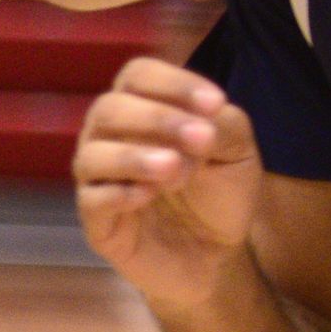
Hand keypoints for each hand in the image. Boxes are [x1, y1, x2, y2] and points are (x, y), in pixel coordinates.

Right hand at [77, 57, 262, 312]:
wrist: (214, 256)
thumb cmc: (219, 196)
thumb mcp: (239, 153)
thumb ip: (224, 124)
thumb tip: (201, 116)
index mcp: (144, 110)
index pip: (138, 75)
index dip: (172, 82)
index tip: (214, 103)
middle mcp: (111, 137)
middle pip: (108, 108)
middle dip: (156, 119)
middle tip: (201, 140)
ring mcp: (98, 178)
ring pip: (92, 153)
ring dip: (135, 157)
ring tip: (176, 171)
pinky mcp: (95, 219)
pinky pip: (91, 198)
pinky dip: (119, 193)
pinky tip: (149, 197)